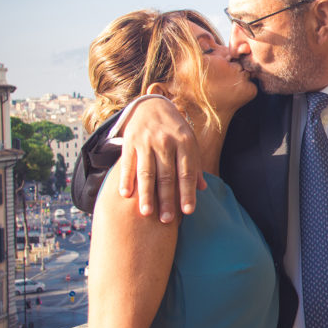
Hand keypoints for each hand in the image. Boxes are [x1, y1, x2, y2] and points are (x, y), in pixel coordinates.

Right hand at [118, 97, 203, 221]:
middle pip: (167, 176)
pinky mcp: (130, 141)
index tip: (188, 212)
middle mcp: (166, 142)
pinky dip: (126, 180)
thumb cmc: (174, 130)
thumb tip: (202, 189)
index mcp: (185, 143)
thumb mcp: (189, 143)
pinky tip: (125, 196)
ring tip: (146, 214)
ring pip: (147, 172)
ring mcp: (146, 141)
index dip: (187, 192)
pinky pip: (127, 164)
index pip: (187, 172)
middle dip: (167, 200)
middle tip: (167, 221)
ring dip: (146, 195)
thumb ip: (194, 165)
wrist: (152, 106)